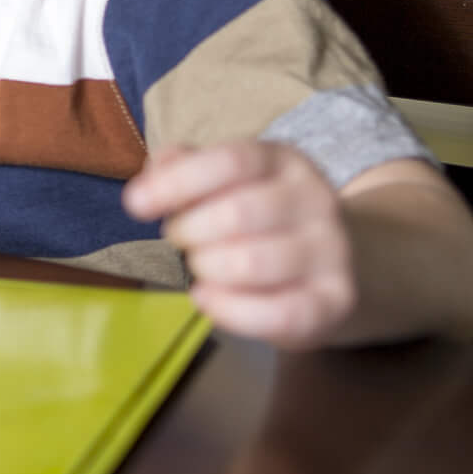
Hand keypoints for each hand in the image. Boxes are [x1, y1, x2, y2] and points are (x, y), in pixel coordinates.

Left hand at [124, 141, 355, 347]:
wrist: (318, 264)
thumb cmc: (251, 218)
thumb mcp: (217, 181)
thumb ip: (180, 169)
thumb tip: (153, 178)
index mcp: (283, 161)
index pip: (230, 161)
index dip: (176, 182)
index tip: (135, 205)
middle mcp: (316, 199)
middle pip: (238, 213)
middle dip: (188, 233)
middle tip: (178, 241)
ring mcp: (333, 250)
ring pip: (253, 264)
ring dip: (206, 270)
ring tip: (199, 267)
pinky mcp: (337, 300)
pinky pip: (279, 313)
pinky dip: (229, 310)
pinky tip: (207, 298)